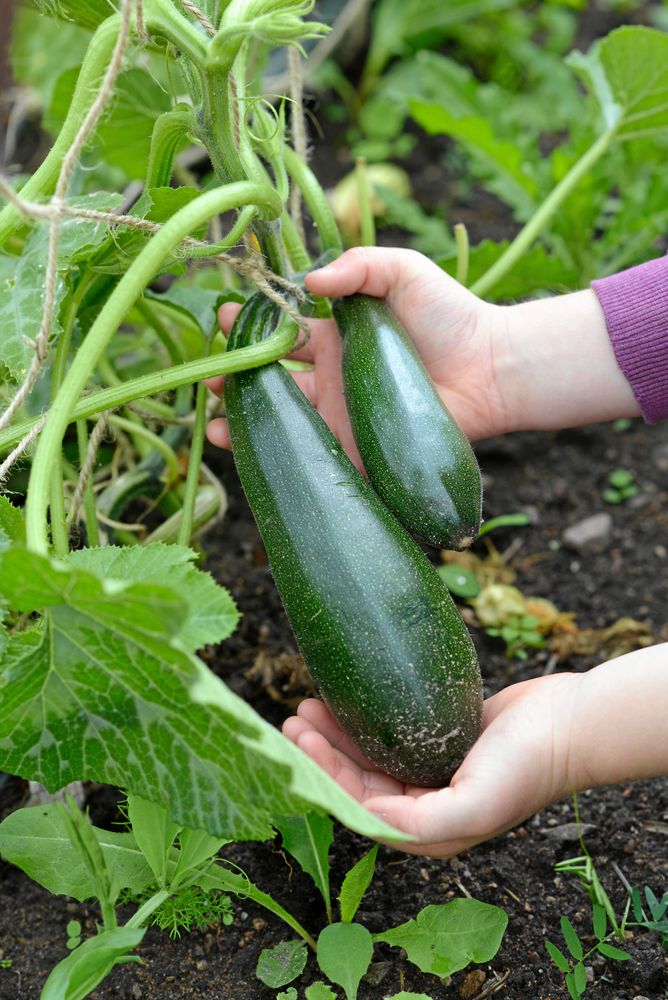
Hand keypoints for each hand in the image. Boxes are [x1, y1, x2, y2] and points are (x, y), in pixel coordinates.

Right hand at [206, 247, 504, 455]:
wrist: (493, 369)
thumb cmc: (451, 316)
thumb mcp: (403, 272)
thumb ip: (359, 265)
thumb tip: (308, 279)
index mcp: (336, 338)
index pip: (280, 333)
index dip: (249, 327)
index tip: (222, 318)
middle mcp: (332, 378)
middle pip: (271, 382)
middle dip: (235, 379)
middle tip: (208, 377)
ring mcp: (343, 417)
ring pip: (284, 422)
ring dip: (246, 423)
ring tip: (214, 422)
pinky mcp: (359, 450)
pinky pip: (316, 458)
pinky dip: (283, 460)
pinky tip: (252, 456)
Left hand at [282, 673, 582, 857]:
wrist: (570, 724)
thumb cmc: (526, 767)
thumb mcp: (474, 805)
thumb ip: (420, 822)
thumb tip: (367, 816)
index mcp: (429, 830)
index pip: (359, 808)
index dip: (323, 777)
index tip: (299, 740)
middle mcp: (426, 804)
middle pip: (358, 781)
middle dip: (323, 752)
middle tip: (295, 716)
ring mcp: (433, 769)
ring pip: (371, 755)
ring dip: (338, 734)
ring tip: (310, 704)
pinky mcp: (441, 737)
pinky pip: (392, 730)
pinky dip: (366, 718)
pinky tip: (348, 697)